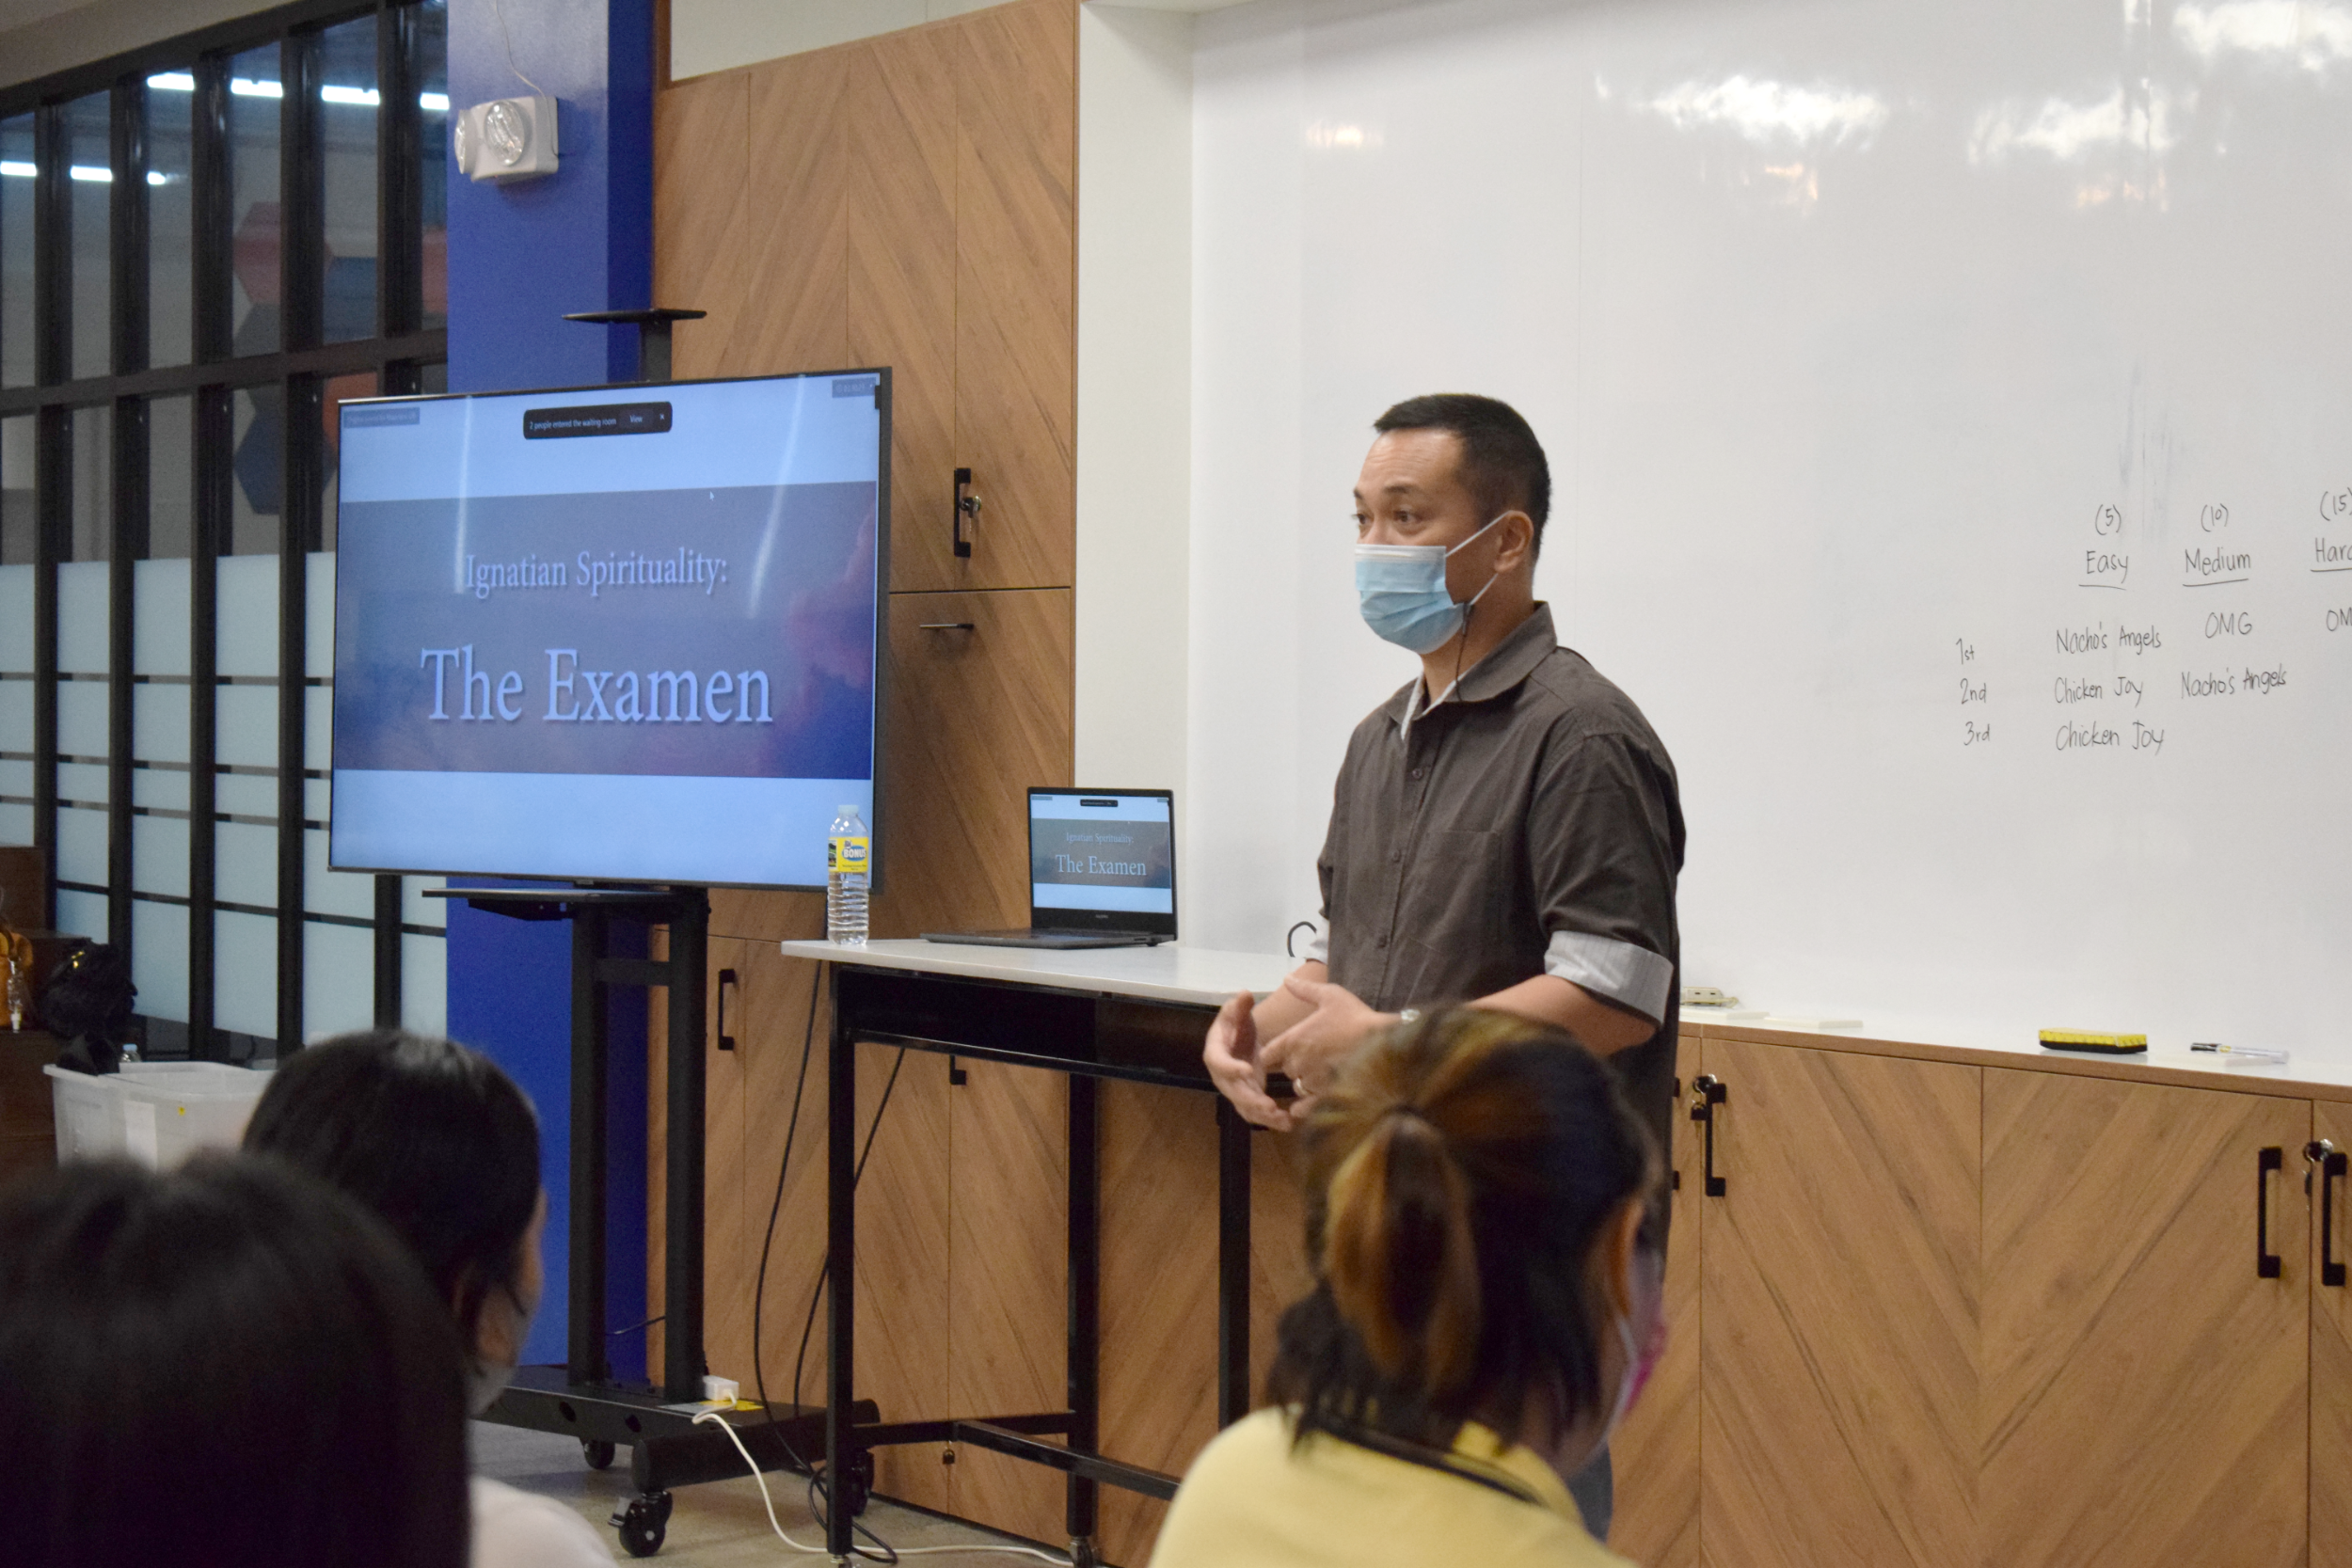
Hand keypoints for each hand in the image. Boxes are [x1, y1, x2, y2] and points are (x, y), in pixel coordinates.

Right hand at [1204, 991, 1294, 1130]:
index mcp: (1215, 1052)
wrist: (1238, 1038)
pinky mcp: (1247, 1096)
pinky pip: (1256, 1111)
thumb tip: (1244, 994)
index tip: (1247, 1070)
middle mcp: (1222, 1075)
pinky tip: (1289, 1123)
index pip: (1219, 1062)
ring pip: (1245, 1107)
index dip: (1231, 1068)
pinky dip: (1271, 1120)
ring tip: (1284, 1120)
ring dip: (1263, 1116)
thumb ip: (1239, 1005)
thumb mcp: (1236, 1011)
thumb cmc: (1235, 1022)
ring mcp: (1234, 1088)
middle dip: (1251, 1100)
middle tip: (1269, 1106)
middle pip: (1232, 1091)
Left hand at [1260, 974, 1392, 1110]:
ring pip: (1299, 1087)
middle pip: (1285, 1070)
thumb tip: (1287, 978)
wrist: (1386, 1042)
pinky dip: (1308, 1106)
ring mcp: (1311, 1082)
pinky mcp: (1326, 1097)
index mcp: (1293, 1039)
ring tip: (1325, 1073)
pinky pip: (1306, 1108)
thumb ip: (1305, 989)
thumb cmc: (1357, 1017)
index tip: (1288, 1050)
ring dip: (1307, 1083)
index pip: (1268, 1054)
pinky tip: (1318, 1098)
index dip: (1276, 1054)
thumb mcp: (1331, 996)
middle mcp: (1298, 1063)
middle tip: (1315, 1058)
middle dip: (1296, 1065)